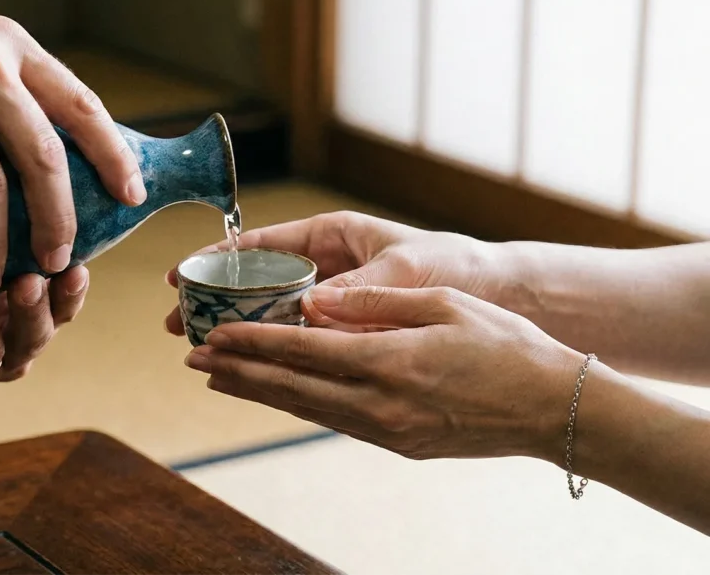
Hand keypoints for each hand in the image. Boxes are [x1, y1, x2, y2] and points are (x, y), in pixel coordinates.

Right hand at [165, 211, 500, 333]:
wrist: (497, 294)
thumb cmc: (452, 265)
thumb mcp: (404, 272)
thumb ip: (359, 290)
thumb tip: (310, 309)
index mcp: (333, 235)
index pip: (262, 242)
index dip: (218, 259)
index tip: (183, 274)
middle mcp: (326, 263)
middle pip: (256, 279)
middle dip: (217, 299)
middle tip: (179, 322)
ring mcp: (333, 295)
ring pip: (272, 309)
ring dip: (239, 326)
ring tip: (202, 346)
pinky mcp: (345, 325)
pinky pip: (300, 334)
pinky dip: (275, 346)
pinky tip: (250, 364)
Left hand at [183, 285, 581, 460]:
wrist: (553, 408)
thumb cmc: (505, 345)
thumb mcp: (442, 305)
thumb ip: (374, 303)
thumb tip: (315, 302)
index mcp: (388, 362)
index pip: (300, 352)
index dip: (250, 344)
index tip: (211, 336)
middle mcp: (379, 404)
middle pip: (289, 387)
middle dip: (237, 372)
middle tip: (193, 359)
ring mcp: (387, 431)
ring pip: (305, 409)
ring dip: (259, 393)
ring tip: (221, 379)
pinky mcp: (397, 444)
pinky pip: (333, 421)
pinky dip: (297, 406)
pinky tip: (280, 396)